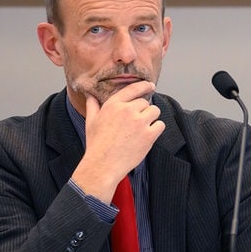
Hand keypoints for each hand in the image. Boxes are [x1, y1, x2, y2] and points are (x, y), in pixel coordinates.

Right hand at [71, 81, 164, 202]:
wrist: (103, 165)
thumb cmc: (96, 145)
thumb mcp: (91, 122)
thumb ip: (93, 106)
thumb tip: (90, 96)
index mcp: (114, 105)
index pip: (133, 89)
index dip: (144, 86)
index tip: (150, 85)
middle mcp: (128, 110)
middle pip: (145, 102)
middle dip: (143, 111)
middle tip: (136, 123)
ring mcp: (140, 122)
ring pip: (155, 111)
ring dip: (151, 118)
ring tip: (142, 129)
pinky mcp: (149, 135)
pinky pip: (160, 125)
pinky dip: (156, 130)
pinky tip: (147, 136)